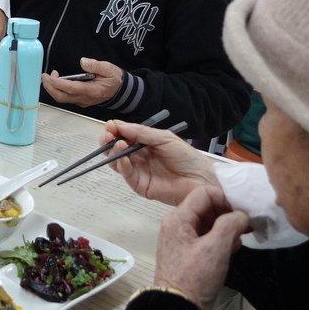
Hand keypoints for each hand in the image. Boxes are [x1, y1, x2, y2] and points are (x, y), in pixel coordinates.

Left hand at [41, 57, 122, 106]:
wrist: (122, 92)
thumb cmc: (115, 80)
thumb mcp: (109, 69)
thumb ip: (96, 65)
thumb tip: (83, 62)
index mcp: (91, 91)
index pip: (70, 89)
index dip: (58, 83)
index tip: (49, 76)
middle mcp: (84, 98)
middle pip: (61, 97)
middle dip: (49, 87)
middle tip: (44, 76)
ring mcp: (81, 101)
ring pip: (62, 98)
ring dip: (53, 88)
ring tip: (50, 76)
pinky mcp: (80, 100)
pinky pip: (65, 97)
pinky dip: (58, 90)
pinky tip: (57, 80)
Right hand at [102, 119, 217, 205]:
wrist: (200, 180)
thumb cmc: (187, 158)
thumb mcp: (164, 138)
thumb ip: (140, 132)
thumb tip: (117, 125)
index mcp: (145, 143)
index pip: (123, 135)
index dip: (115, 130)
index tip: (110, 126)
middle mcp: (138, 156)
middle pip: (115, 148)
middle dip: (108, 140)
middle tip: (108, 135)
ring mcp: (138, 171)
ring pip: (116, 161)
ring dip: (113, 151)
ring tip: (118, 144)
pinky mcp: (139, 185)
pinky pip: (125, 174)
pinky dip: (121, 164)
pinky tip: (123, 157)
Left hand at [153, 186, 249, 309]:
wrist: (179, 307)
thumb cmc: (195, 276)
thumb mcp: (215, 248)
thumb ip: (229, 225)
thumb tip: (242, 214)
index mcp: (178, 218)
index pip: (204, 193)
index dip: (225, 198)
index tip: (243, 212)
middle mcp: (177, 223)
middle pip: (206, 206)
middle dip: (228, 213)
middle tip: (248, 225)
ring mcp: (182, 238)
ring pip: (208, 222)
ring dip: (227, 227)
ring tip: (242, 238)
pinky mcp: (188, 251)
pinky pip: (206, 236)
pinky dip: (221, 239)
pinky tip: (234, 248)